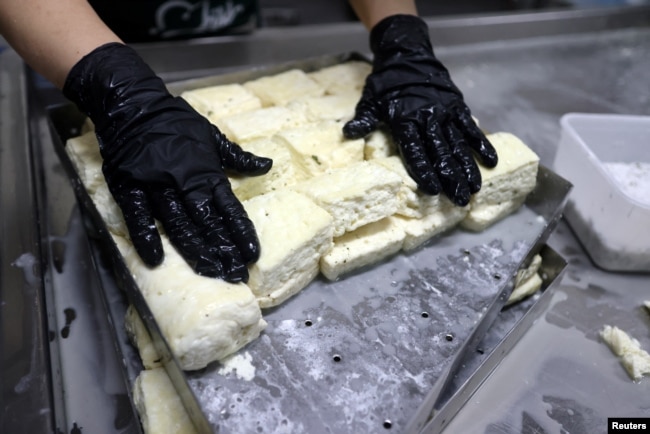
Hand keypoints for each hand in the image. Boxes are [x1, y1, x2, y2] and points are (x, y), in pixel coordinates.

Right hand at [63, 43, 271, 281]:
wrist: (134, 104)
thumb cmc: (176, 122)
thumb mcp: (212, 135)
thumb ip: (237, 157)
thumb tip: (267, 166)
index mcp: (206, 172)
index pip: (229, 208)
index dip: (241, 232)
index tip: (252, 254)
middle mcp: (184, 181)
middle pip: (207, 222)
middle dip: (222, 249)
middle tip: (235, 275)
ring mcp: (156, 186)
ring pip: (178, 223)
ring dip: (194, 250)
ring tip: (210, 272)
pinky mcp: (129, 187)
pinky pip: (138, 216)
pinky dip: (146, 237)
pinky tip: (156, 259)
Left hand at [343, 15, 496, 205]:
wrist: (407, 55)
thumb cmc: (386, 84)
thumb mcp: (370, 101)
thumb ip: (364, 120)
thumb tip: (348, 133)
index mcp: (404, 121)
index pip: (415, 152)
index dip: (424, 172)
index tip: (433, 190)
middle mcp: (427, 119)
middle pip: (440, 153)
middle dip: (451, 178)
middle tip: (460, 200)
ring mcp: (445, 113)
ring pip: (458, 144)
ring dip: (468, 167)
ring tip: (474, 188)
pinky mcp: (458, 107)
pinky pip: (471, 128)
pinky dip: (482, 144)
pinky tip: (491, 162)